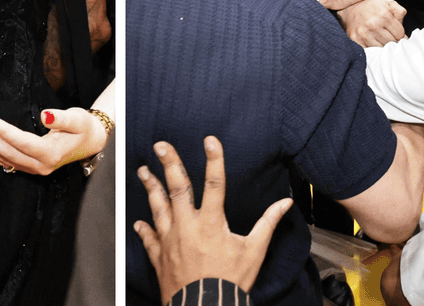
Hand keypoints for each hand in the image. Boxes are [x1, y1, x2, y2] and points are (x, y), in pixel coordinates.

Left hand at [0, 107, 108, 174]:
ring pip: (4, 158)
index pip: (22, 142)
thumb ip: (61, 119)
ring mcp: (34, 168)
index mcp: (51, 154)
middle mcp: (40, 165)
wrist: (91, 142)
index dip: (3, 130)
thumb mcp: (78, 119)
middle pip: (8, 152)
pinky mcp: (29, 166)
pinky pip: (6, 162)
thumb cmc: (84, 128)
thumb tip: (45, 115)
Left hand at [134, 137, 292, 303]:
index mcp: (211, 223)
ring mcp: (170, 241)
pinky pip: (149, 240)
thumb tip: (285, 204)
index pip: (214, 184)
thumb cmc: (231, 282)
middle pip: (177, 188)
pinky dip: (144, 230)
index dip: (214, 160)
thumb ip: (268, 223)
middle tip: (160, 145)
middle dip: (169, 164)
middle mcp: (187, 227)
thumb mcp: (254, 251)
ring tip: (143, 171)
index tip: (210, 140)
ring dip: (150, 187)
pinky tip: (138, 222)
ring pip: (157, 208)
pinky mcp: (160, 257)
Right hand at [337, 0, 405, 46]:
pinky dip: (373, 48)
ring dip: (383, 44)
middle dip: (392, 39)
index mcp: (384, 15)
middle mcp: (373, 24)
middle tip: (388, 35)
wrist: (350, 9)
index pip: (400, 34)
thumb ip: (400, 12)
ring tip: (380, 37)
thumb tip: (403, 30)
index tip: (395, 31)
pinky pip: (371, 50)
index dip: (399, 33)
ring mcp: (363, 33)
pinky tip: (372, 40)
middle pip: (392, 42)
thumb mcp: (388, 4)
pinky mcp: (356, 40)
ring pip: (382, 47)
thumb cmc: (372, 7)